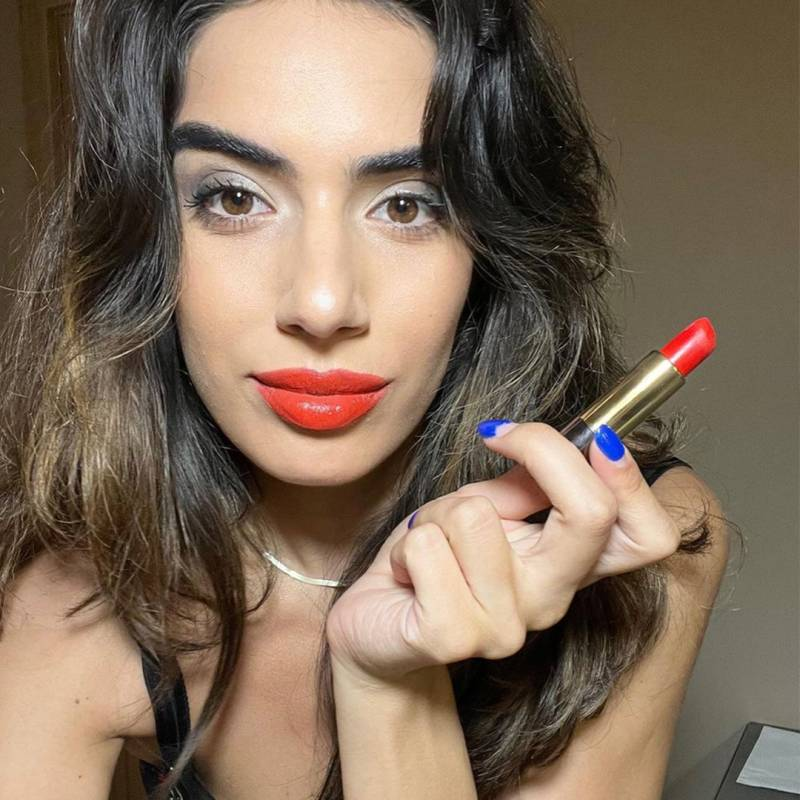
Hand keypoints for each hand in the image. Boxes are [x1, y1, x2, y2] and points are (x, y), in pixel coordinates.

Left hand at [325, 421, 681, 684]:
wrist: (379, 625)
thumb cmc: (434, 561)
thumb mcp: (485, 508)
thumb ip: (525, 485)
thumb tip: (563, 440)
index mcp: (569, 567)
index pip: (649, 535)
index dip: (629, 475)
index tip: (589, 435)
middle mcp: (551, 600)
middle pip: (592, 515)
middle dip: (543, 453)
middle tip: (499, 436)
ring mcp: (506, 627)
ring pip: (478, 517)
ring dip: (440, 509)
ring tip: (430, 535)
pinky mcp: (452, 636)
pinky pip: (428, 547)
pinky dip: (408, 543)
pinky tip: (406, 571)